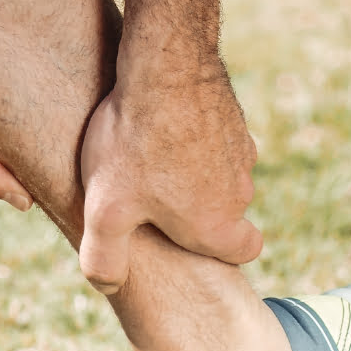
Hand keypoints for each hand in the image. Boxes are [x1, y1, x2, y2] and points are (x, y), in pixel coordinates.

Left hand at [79, 54, 261, 293]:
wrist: (165, 65)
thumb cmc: (135, 143)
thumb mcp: (106, 210)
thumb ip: (105, 259)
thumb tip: (107, 286)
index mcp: (218, 223)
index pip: (245, 252)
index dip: (220, 251)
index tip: (186, 238)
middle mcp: (240, 189)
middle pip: (226, 213)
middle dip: (194, 210)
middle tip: (148, 196)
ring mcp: (240, 148)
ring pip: (221, 173)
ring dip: (193, 171)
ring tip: (145, 156)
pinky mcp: (232, 114)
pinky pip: (215, 137)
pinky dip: (194, 136)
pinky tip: (157, 124)